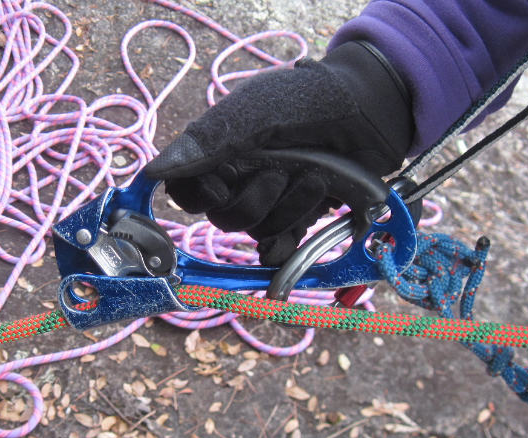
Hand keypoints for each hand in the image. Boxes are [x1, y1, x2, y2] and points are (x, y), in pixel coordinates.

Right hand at [145, 41, 413, 265]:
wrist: (373, 110)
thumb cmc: (312, 98)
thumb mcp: (258, 110)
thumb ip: (209, 139)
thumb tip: (154, 172)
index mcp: (222, 152)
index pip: (187, 191)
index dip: (200, 195)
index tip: (223, 184)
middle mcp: (241, 179)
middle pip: (223, 217)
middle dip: (253, 202)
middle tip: (281, 172)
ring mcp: (271, 201)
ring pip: (256, 231)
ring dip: (287, 209)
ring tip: (315, 177)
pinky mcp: (299, 218)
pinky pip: (279, 249)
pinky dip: (289, 243)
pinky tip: (309, 221)